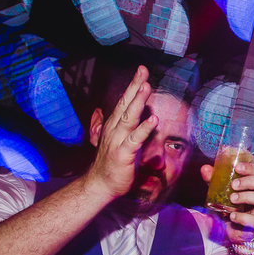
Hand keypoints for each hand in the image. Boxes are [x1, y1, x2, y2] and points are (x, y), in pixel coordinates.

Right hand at [83, 68, 157, 201]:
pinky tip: (153, 120)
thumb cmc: (112, 162)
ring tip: (146, 87)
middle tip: (143, 71)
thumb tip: (127, 112)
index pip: (124, 101)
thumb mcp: (118, 139)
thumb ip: (125, 125)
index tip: (141, 70)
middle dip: (134, 86)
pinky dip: (143, 129)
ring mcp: (117, 141)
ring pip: (128, 118)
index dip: (132, 85)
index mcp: (114, 124)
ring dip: (138, 102)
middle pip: (125, 104)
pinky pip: (134, 139)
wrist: (100, 184)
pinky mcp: (123, 154)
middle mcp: (114, 129)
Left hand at [199, 161, 253, 242]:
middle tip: (234, 185)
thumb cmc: (227, 206)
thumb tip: (205, 168)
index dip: (252, 167)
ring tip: (232, 199)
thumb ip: (213, 181)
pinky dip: (244, 217)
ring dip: (248, 196)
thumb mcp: (219, 191)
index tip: (237, 167)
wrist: (227, 228)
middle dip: (250, 181)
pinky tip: (232, 216)